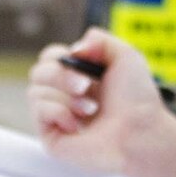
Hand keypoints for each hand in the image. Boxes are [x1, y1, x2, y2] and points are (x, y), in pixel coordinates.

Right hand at [26, 29, 175, 176]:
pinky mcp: (52, 137)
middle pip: (37, 72)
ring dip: (65, 97)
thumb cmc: (137, 101)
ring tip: (89, 110)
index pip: (48, 58)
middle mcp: (65, 96)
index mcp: (78, 77)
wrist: (140, 132)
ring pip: (35, 92)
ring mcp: (57, 117)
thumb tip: (74, 49)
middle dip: (60, 76)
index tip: (81, 60)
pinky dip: (59, 112)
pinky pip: (39, 112)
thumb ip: (99, 40)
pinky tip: (78, 125)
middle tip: (85, 86)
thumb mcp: (126, 56)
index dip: (58, 56)